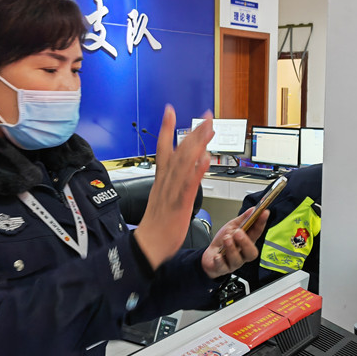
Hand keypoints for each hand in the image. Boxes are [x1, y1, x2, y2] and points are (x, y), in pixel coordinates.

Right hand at [134, 106, 212, 268]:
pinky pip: (189, 183)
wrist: (147, 245)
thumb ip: (170, 182)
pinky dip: (197, 169)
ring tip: (208, 127)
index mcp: (161, 179)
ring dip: (198, 143)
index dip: (166, 128)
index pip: (163, 148)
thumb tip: (180, 172)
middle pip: (179, 150)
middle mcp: (166, 181)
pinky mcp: (180, 203)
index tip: (170, 111)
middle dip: (194, 130)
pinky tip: (205, 158)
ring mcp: (172, 191)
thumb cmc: (157, 226)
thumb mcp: (163, 198)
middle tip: (206, 115)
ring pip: (185, 161)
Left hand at [200, 207, 269, 278]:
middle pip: (251, 253)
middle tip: (238, 232)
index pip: (257, 233)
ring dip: (231, 248)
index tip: (264, 213)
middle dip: (246, 242)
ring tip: (226, 239)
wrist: (209, 255)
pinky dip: (220, 260)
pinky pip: (222, 267)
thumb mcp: (232, 226)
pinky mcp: (222, 268)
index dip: (261, 223)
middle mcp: (242, 254)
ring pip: (237, 260)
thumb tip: (253, 209)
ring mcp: (233, 263)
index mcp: (247, 242)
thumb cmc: (223, 242)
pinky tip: (218, 255)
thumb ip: (243, 219)